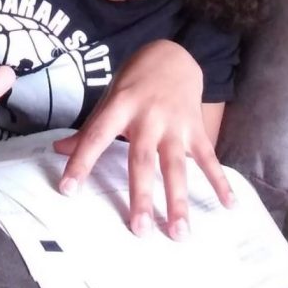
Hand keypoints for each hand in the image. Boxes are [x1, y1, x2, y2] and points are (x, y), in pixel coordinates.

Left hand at [54, 41, 230, 239]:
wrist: (173, 56)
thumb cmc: (135, 82)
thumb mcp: (109, 99)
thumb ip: (89, 128)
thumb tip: (58, 151)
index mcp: (120, 107)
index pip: (96, 136)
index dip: (81, 161)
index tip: (68, 189)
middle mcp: (148, 117)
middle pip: (142, 161)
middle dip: (141, 196)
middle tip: (140, 230)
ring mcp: (175, 124)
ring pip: (176, 166)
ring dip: (179, 200)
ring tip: (179, 232)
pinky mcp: (196, 128)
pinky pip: (208, 158)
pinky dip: (220, 181)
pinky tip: (229, 205)